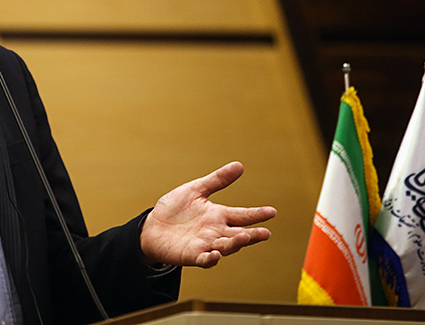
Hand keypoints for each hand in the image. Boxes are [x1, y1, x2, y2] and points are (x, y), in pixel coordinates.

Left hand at [140, 161, 275, 267]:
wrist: (152, 226)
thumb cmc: (175, 209)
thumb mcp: (196, 190)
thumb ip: (217, 180)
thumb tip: (240, 165)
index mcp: (218, 216)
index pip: (242, 215)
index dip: (257, 214)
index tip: (272, 211)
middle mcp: (215, 232)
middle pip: (238, 234)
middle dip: (252, 235)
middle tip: (265, 233)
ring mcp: (205, 245)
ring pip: (225, 246)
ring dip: (235, 244)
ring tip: (245, 238)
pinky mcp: (191, 255)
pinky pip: (204, 259)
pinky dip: (211, 258)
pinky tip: (216, 254)